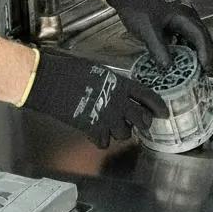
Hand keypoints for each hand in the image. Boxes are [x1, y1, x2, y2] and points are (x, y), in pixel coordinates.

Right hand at [20, 50, 166, 148]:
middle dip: (142, 123)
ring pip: (124, 134)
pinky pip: (104, 142)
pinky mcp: (92, 129)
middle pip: (141, 119)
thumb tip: (115, 88)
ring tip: (111, 126)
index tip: (162, 113)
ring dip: (119, 132)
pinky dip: (100, 140)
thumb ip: (111, 82)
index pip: (147, 96)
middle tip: (139, 125)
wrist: (50, 81)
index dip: (157, 106)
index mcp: (120, 84)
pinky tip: (95, 133)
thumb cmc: (69, 70)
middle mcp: (118, 102)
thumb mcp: (97, 70)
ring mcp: (106, 117)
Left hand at [105, 0, 212, 69]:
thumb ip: (158, 49)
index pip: (200, 36)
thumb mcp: (147, 30)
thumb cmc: (137, 7)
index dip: (205, 53)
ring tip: (195, 71)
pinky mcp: (172, 25)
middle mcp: (186, 17)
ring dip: (195, 54)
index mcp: (184, 16)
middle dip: (204, 56)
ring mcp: (180, 20)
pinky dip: (184, 51)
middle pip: (201, 38)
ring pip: (193, 39)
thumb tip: (169, 68)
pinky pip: (183, 39)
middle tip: (204, 73)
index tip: (206, 69)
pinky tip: (181, 61)